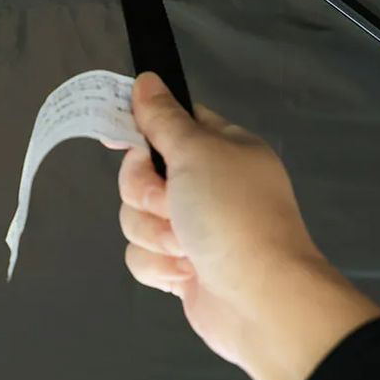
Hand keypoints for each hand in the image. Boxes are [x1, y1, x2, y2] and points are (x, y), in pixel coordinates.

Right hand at [118, 72, 379, 379]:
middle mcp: (206, 184)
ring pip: (135, 217)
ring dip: (155, 233)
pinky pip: (141, 254)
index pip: (172, 122)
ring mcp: (192, 227)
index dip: (142, 127)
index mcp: (221, 148)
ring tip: (187, 247)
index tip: (118, 137)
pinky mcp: (180, 266)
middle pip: (140, 173)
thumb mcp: (197, 152)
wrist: (262, 301)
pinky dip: (160, 266)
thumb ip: (164, 118)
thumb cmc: (234, 215)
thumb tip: (147, 79)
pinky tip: (186, 273)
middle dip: (146, 193)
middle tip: (171, 202)